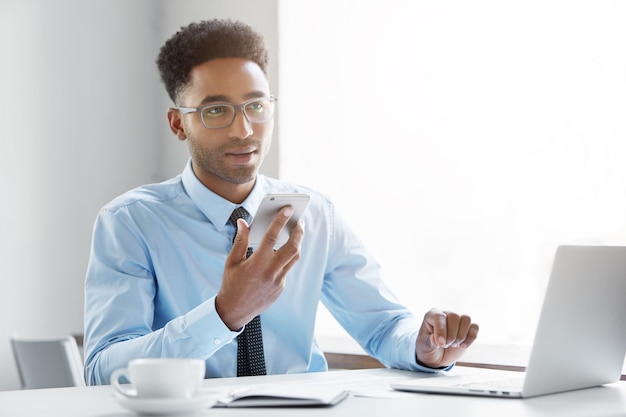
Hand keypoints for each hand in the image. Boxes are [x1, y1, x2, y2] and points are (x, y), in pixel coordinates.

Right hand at [216, 206, 303, 329]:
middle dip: (298, 232)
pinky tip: (283, 251)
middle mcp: (270, 272)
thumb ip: (240, 240)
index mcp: (256, 264)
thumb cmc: (231, 283)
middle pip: (292, 248)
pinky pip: (287, 269)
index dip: (280, 221)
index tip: (287, 209)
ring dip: (297, 243)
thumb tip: (243, 222)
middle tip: (300, 221)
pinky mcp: (281, 288)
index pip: (271, 237)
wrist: (235, 311)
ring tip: (297, 232)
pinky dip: (286, 258)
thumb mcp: (232, 261)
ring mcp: (278, 281)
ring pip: (294, 258)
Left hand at [415, 308, 478, 367]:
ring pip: (466, 320)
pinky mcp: (468, 328)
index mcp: (432, 315)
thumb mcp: (424, 346)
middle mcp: (446, 314)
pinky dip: (470, 338)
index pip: (439, 317)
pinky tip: (462, 345)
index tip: (440, 344)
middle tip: (445, 345)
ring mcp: (458, 320)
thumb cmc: (428, 347)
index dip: (441, 330)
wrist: (437, 356)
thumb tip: (438, 340)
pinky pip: (475, 327)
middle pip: (454, 316)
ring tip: (453, 344)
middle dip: (451, 335)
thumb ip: (430, 342)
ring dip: (461, 336)